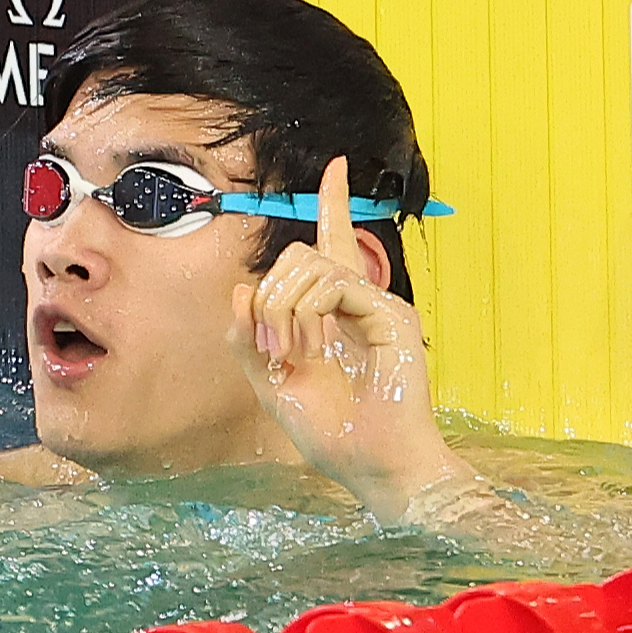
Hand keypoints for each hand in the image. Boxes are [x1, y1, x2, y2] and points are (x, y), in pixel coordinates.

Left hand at [228, 157, 474, 522]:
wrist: (373, 466)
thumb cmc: (331, 431)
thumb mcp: (272, 385)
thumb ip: (248, 339)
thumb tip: (241, 289)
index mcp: (334, 312)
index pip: (333, 245)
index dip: (334, 204)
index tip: (335, 166)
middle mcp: (358, 301)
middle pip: (300, 255)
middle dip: (268, 294)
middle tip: (270, 347)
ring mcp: (377, 305)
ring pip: (311, 265)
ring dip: (283, 307)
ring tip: (290, 353)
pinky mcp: (390, 314)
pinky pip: (335, 283)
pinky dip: (308, 311)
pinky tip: (311, 347)